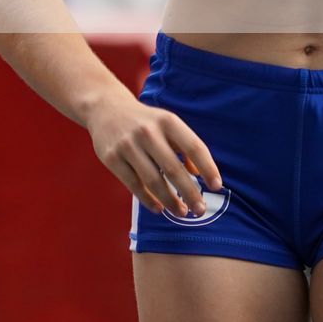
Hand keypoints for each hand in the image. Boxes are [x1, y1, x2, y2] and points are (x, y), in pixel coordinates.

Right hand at [84, 88, 221, 217]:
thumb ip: (184, 146)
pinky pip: (134, 185)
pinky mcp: (112, 158)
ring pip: (154, 181)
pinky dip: (148, 200)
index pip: (194, 147)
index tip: (216, 186)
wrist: (105, 108)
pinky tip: (159, 208)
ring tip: (182, 212)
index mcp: (167, 121)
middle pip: (174, 169)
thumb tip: (199, 175)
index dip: (208, 168)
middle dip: (189, 193)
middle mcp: (148, 132)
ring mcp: (128, 145)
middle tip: (200, 210)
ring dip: (170, 201)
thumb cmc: (145, 121)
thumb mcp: (167, 123)